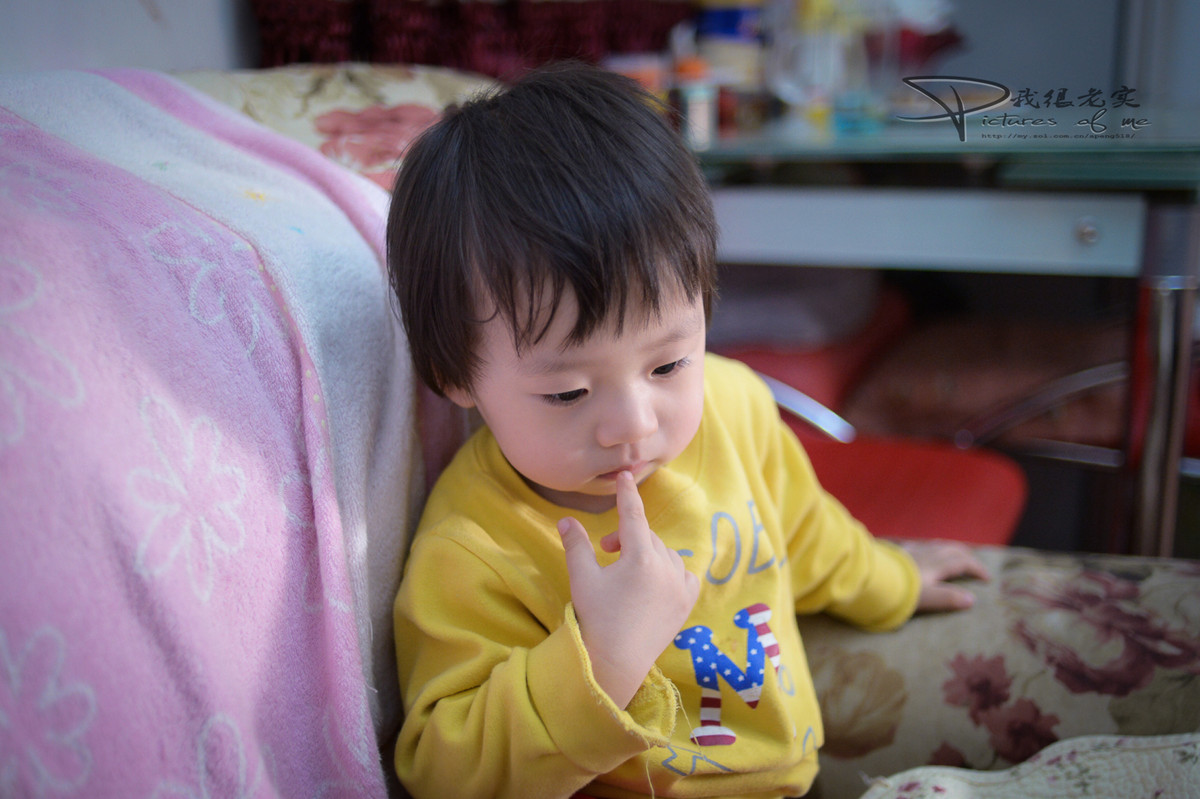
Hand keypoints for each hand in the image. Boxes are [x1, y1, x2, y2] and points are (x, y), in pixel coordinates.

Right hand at [557, 471, 699, 707]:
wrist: (616, 662)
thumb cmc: (596, 618)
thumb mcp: (582, 578)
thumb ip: (576, 545)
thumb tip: (566, 519)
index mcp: (640, 558)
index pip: (633, 515)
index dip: (627, 494)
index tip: (626, 476)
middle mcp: (665, 568)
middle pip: (646, 537)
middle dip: (626, 538)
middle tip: (606, 553)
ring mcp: (679, 586)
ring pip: (665, 554)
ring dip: (648, 554)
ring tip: (628, 572)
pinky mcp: (686, 604)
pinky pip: (685, 574)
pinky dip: (672, 572)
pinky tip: (657, 582)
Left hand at [899, 539, 990, 612]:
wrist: (869, 577)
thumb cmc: (898, 591)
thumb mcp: (927, 598)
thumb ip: (949, 599)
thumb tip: (972, 600)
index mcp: (936, 565)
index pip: (963, 562)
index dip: (977, 569)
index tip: (988, 578)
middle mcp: (926, 554)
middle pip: (951, 549)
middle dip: (966, 555)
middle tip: (975, 563)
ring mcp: (910, 550)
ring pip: (935, 545)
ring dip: (949, 549)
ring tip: (954, 555)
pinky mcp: (896, 552)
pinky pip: (917, 545)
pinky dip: (927, 547)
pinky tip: (922, 550)